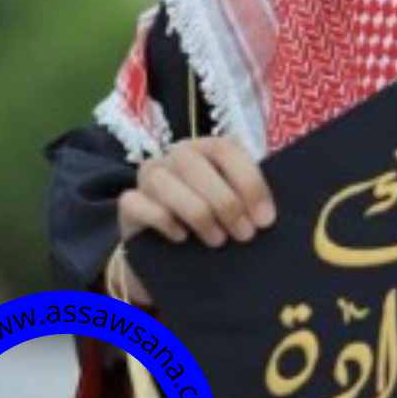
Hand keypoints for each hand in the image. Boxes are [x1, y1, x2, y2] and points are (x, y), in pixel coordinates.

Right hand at [111, 137, 275, 305]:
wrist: (169, 249)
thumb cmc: (213, 220)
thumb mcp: (235, 205)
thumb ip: (248, 199)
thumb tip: (268, 216)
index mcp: (207, 148)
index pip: (226, 150)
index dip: (249, 182)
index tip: (265, 219)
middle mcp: (176, 155)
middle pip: (195, 165)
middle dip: (226, 202)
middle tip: (244, 235)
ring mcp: (148, 176)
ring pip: (166, 184)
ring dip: (198, 215)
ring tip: (218, 241)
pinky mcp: (128, 202)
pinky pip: (140, 205)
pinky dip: (164, 222)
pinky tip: (182, 238)